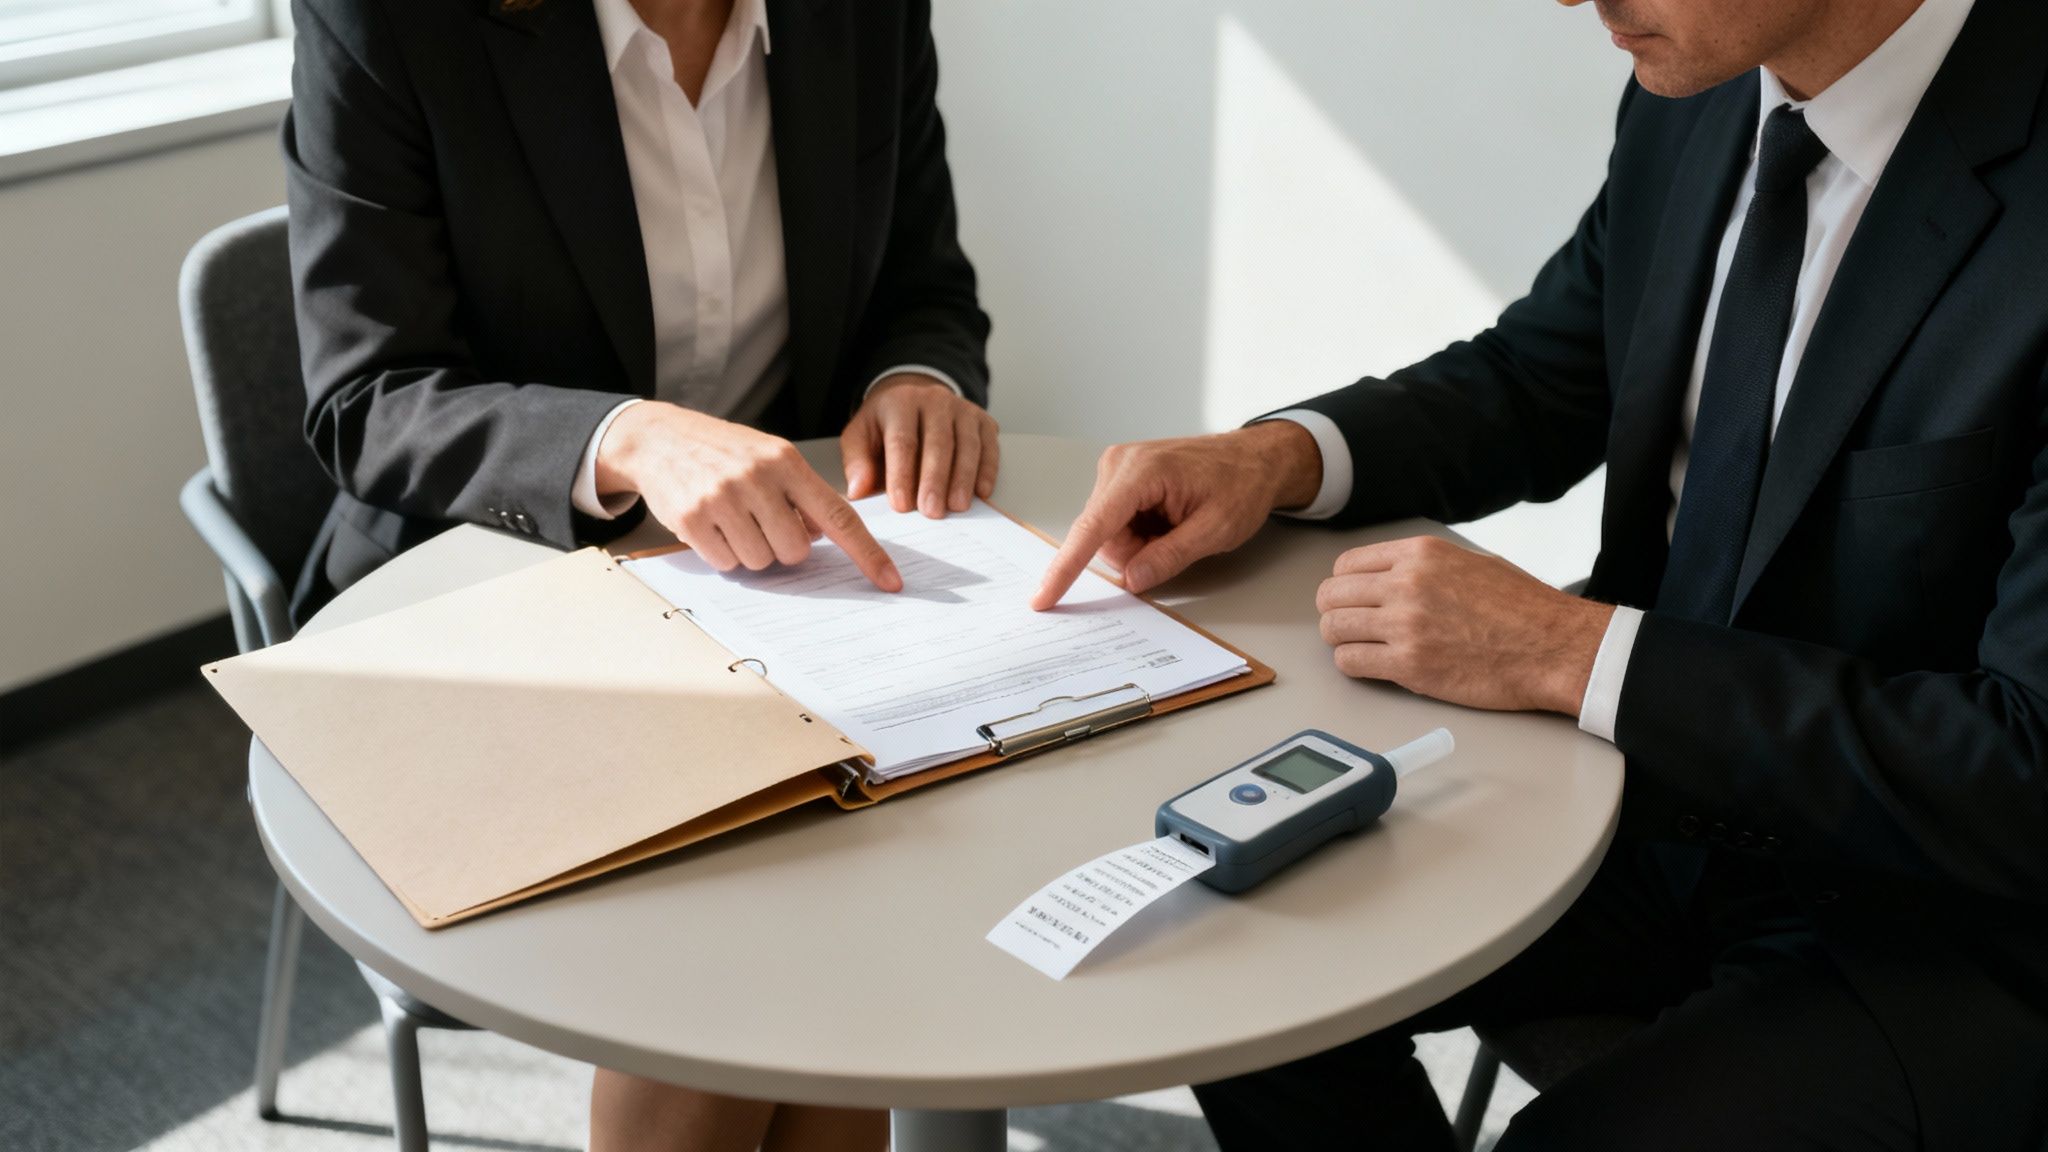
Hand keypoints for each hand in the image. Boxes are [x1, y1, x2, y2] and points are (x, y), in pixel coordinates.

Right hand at [595, 402, 901, 589]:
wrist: (657, 438)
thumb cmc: (722, 451)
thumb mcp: (769, 457)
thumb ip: (801, 493)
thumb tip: (825, 535)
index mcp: (787, 462)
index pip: (839, 517)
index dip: (868, 553)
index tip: (891, 580)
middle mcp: (758, 478)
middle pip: (796, 551)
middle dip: (782, 547)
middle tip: (761, 523)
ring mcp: (723, 498)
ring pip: (761, 561)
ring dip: (750, 550)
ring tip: (732, 519)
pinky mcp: (693, 518)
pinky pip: (726, 563)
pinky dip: (722, 553)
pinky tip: (711, 524)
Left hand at [840, 374, 999, 516]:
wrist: (913, 401)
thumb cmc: (885, 426)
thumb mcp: (860, 436)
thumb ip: (857, 462)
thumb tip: (858, 490)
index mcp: (900, 402)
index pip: (902, 441)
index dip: (902, 474)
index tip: (901, 505)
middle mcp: (934, 400)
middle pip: (938, 442)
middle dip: (935, 480)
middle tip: (931, 511)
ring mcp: (962, 409)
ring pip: (966, 444)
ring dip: (963, 478)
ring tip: (957, 506)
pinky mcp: (982, 420)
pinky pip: (988, 446)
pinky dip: (987, 470)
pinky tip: (981, 492)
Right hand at [1031, 421, 1322, 609]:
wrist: (1254, 459)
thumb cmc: (1241, 484)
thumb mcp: (1215, 530)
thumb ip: (1169, 557)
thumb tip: (1131, 580)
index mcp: (1142, 472)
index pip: (1093, 527)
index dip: (1066, 568)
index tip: (1044, 597)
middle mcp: (1119, 464)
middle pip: (1101, 536)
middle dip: (1135, 553)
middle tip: (1177, 540)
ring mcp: (1116, 469)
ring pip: (1107, 534)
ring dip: (1139, 544)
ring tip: (1176, 525)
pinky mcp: (1119, 478)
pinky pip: (1115, 524)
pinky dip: (1140, 533)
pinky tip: (1167, 519)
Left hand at [1315, 536, 1612, 713]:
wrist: (1554, 647)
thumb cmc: (1524, 608)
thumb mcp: (1470, 562)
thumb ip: (1425, 566)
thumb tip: (1392, 575)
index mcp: (1420, 554)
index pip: (1347, 565)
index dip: (1345, 586)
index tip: (1352, 600)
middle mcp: (1406, 583)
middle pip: (1332, 595)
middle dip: (1336, 612)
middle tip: (1350, 627)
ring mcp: (1405, 624)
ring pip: (1334, 628)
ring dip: (1341, 640)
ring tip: (1360, 647)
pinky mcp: (1409, 665)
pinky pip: (1351, 663)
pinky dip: (1354, 666)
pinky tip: (1372, 667)